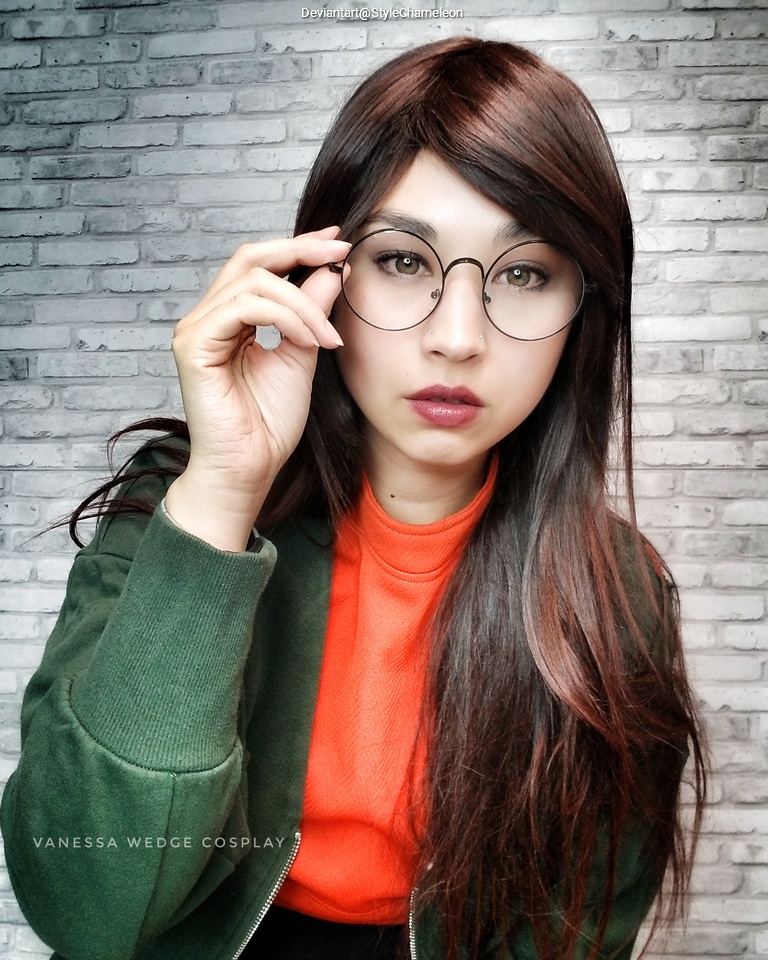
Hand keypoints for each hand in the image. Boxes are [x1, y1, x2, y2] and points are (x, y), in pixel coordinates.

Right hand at [165, 226, 348, 549]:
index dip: (299, 247)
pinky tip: (311, 340)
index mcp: (229, 318)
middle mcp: (208, 317)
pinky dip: (286, 317)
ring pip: (254, 282)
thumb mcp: (302, 354)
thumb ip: (312, 311)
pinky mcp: (194, 346)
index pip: (260, 266)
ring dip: (304, 303)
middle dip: (300, 251)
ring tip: (330, 337)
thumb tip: (332, 268)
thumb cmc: (269, 424)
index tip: (339, 243)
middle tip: (340, 254)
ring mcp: (196, 330)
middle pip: (250, 259)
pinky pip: (244, 308)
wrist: (250, 469)